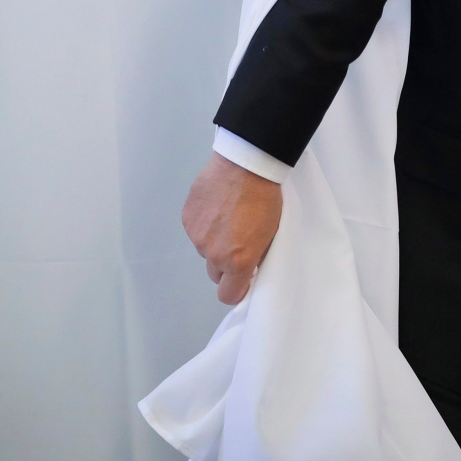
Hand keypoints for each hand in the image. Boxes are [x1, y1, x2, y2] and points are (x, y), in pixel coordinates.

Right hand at [182, 153, 282, 304]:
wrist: (247, 165)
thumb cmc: (266, 197)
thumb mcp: (272, 232)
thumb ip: (256, 256)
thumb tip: (250, 265)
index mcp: (238, 261)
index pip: (228, 294)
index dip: (236, 290)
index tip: (243, 280)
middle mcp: (213, 253)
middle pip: (215, 272)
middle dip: (226, 264)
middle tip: (238, 243)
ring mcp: (197, 236)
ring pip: (205, 249)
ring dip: (215, 241)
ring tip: (229, 217)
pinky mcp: (187, 218)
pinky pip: (196, 230)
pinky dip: (205, 223)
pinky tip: (218, 206)